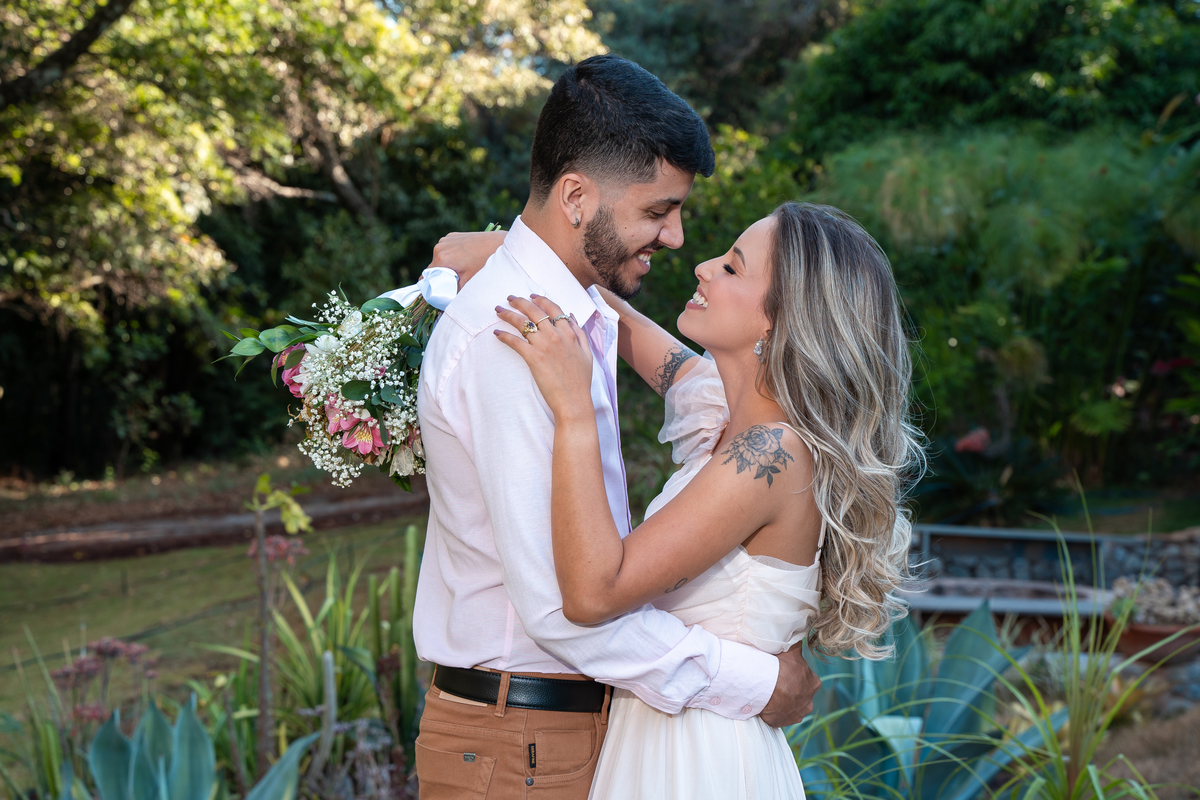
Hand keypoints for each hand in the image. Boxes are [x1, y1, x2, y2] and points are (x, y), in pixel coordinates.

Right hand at [428, 230, 506, 288]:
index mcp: (441, 258)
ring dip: (446, 266)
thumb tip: (445, 303)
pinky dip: (452, 257)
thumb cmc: (485, 264)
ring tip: (461, 272)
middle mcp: (440, 246)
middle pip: (434, 267)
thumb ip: (453, 293)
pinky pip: (447, 250)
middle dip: (440, 277)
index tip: (436, 294)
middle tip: (453, 285)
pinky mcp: (453, 236)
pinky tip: (464, 261)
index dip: (430, 286)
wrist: (500, 244)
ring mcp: (446, 239)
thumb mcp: (468, 283)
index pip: (427, 276)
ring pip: (440, 259)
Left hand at [494, 296, 593, 416]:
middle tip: (509, 298)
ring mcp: (544, 346)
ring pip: (522, 323)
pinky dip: (504, 336)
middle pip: (534, 311)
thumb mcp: (587, 353)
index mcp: (570, 333)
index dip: (540, 299)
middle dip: (519, 301)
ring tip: (498, 310)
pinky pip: (515, 342)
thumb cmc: (581, 380)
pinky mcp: (533, 358)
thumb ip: (580, 333)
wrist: (574, 400)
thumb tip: (571, 316)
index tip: (531, 296)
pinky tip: (497, 334)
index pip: (553, 308)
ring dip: (508, 314)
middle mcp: (556, 335)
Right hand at [759, 643, 820, 726]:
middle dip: (792, 689)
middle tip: (778, 682)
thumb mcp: (791, 651)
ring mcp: (797, 713)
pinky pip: (782, 716)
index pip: (807, 678)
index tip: (785, 671)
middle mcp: (809, 701)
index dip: (795, 674)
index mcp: (814, 683)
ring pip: (792, 706)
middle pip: (801, 693)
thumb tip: (802, 634)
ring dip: (785, 701)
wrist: (764, 688)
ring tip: (772, 694)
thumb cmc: (779, 668)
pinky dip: (777, 711)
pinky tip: (769, 704)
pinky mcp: (785, 722)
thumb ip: (798, 645)